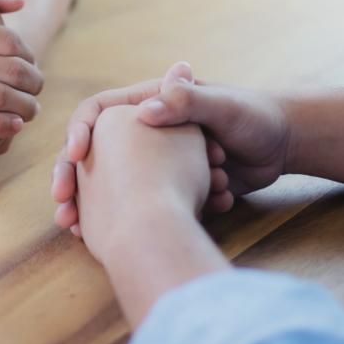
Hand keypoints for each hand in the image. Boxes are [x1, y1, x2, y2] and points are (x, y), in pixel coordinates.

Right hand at [0, 0, 41, 176]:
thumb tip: (17, 2)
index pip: (6, 40)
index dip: (26, 51)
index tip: (28, 59)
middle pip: (8, 70)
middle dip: (32, 79)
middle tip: (35, 84)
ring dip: (25, 104)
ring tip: (30, 104)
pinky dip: (6, 125)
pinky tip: (14, 122)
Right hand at [52, 62, 289, 232]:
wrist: (281, 150)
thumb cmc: (255, 118)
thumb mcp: (223, 108)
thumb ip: (188, 102)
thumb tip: (146, 110)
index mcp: (146, 103)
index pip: (96, 111)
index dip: (79, 132)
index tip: (76, 156)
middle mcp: (139, 130)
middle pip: (89, 151)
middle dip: (70, 177)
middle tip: (62, 202)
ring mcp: (147, 160)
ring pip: (100, 181)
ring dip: (83, 204)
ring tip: (72, 227)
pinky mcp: (160, 186)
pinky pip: (125, 203)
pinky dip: (110, 221)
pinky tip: (97, 240)